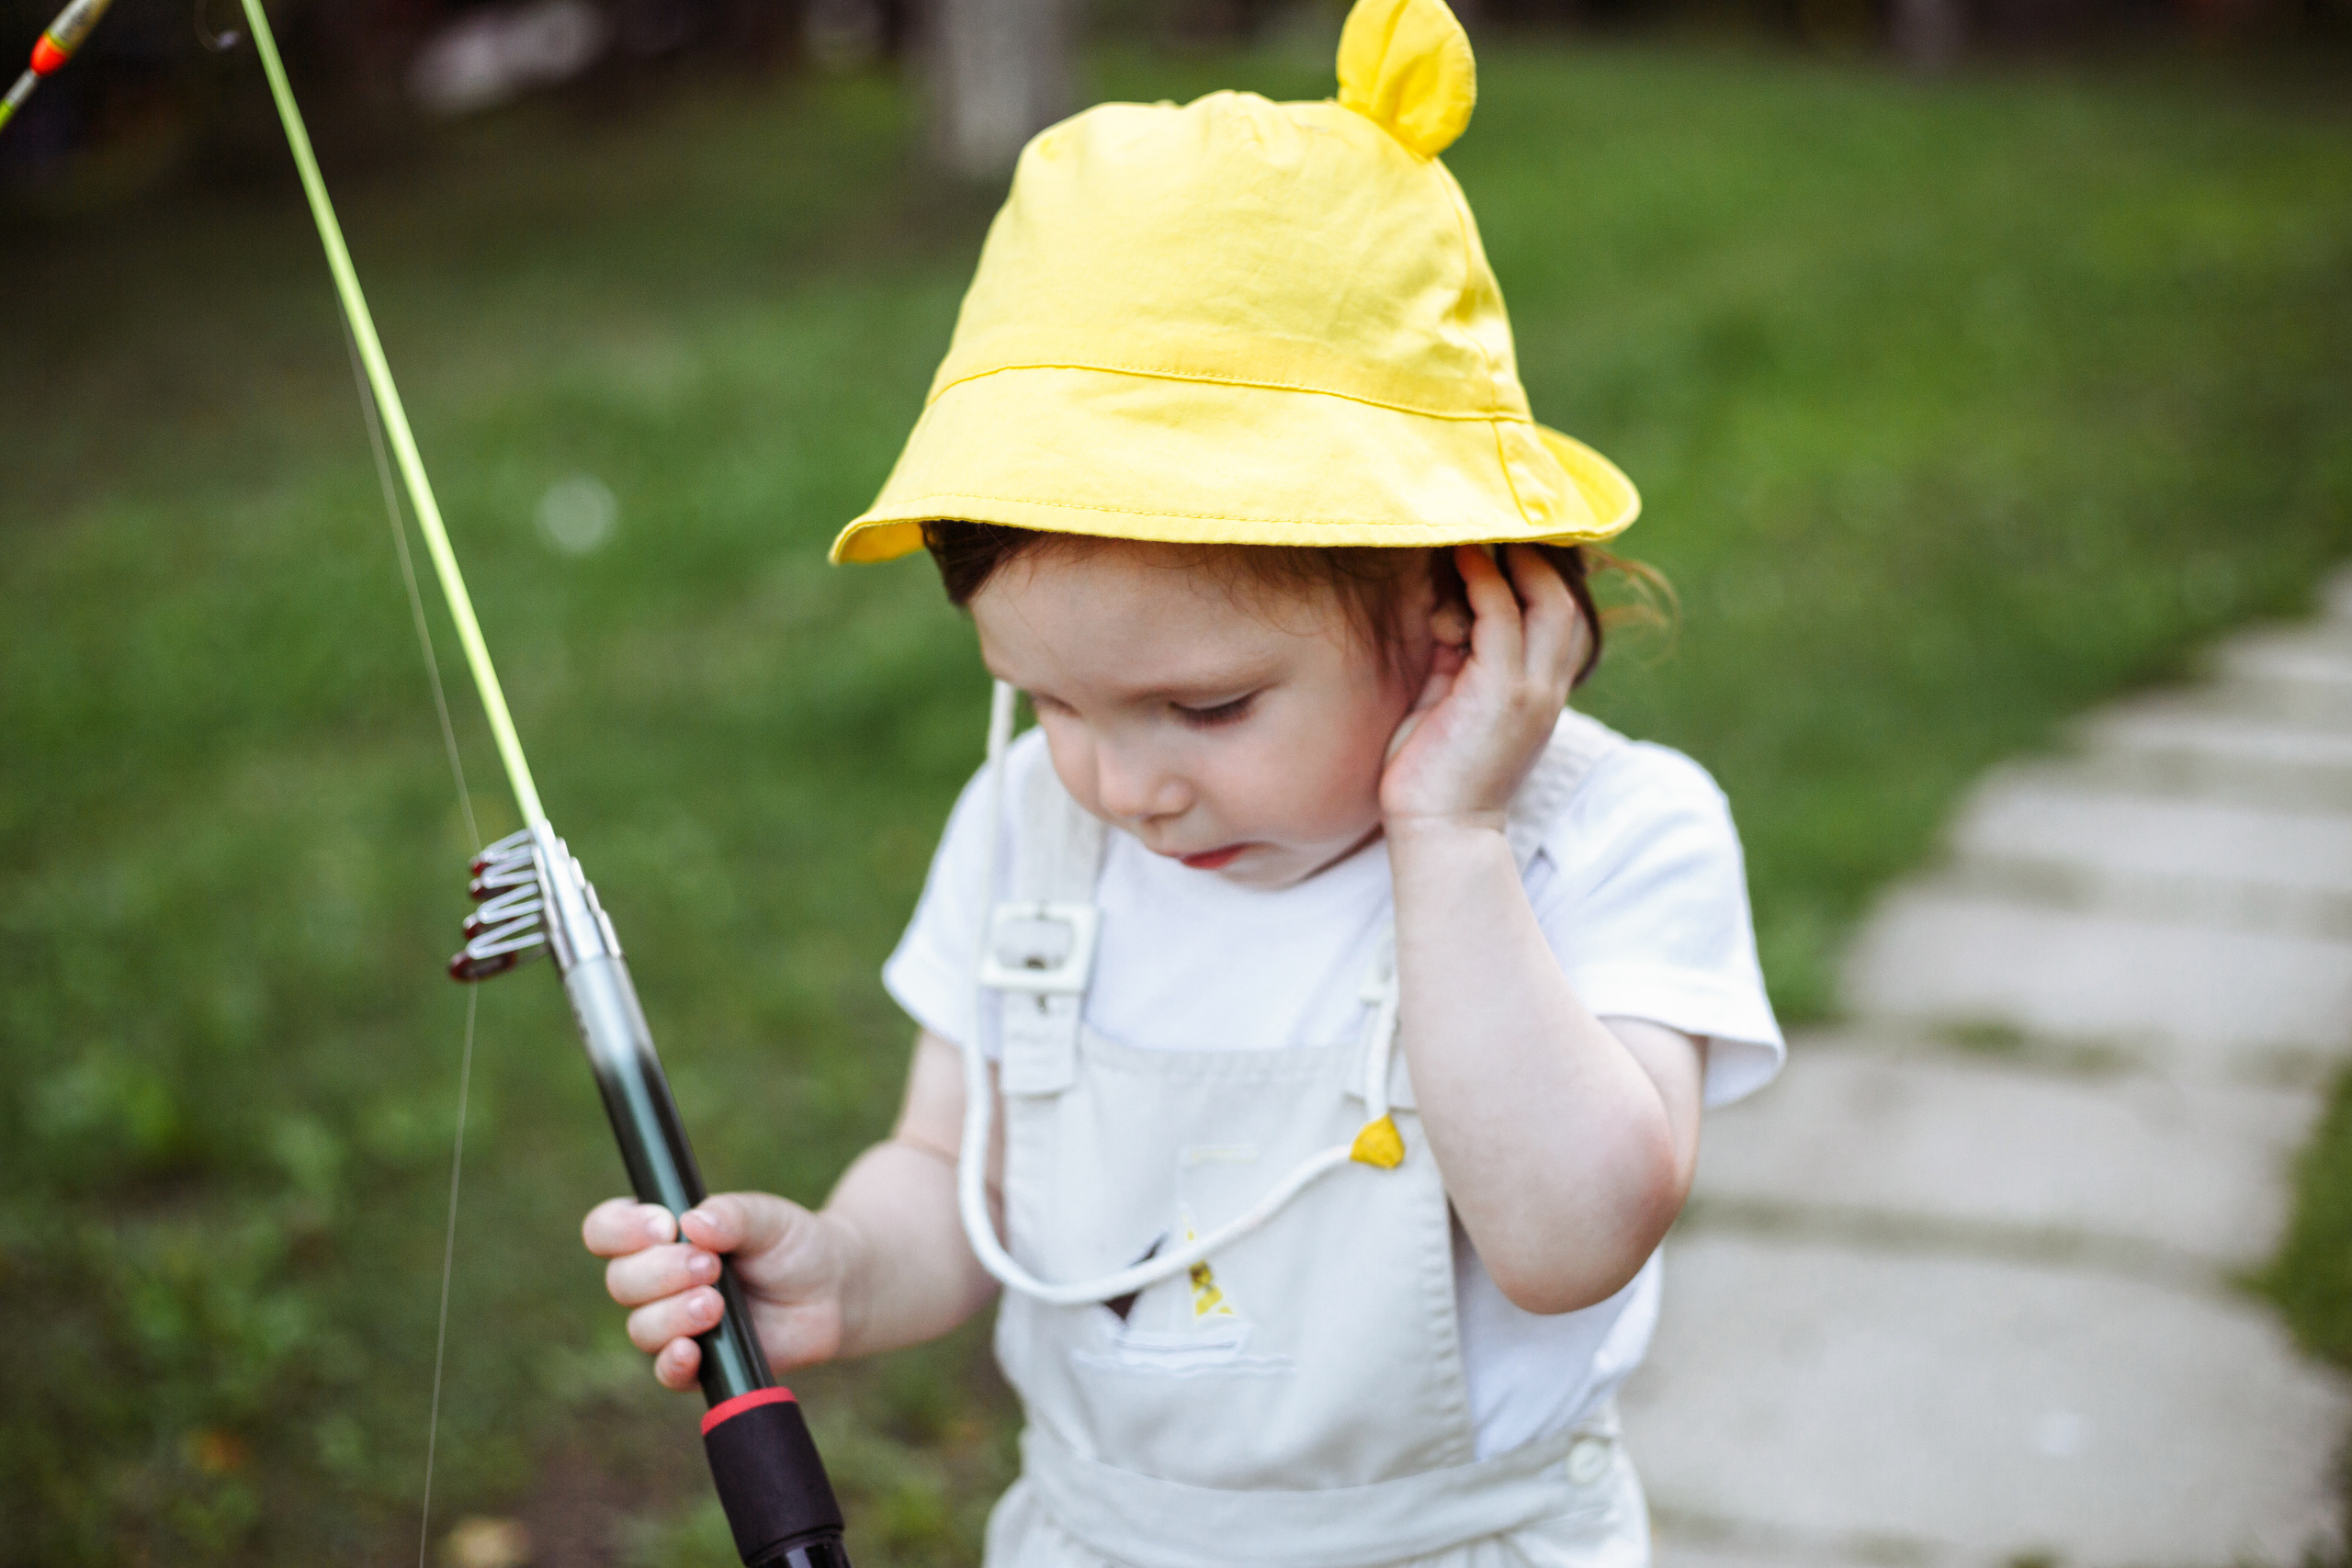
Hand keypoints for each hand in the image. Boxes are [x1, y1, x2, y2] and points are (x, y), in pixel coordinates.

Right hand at [582, 1192, 854, 1391]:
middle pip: (620, 1281)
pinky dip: (673, 1362)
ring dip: (672, 1314)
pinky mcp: (699, 1363)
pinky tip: (692, 1350)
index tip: (663, 1226)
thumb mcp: (768, 1218)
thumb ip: (732, 1214)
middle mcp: (657, 1281)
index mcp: (662, 1236)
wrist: (835, 1290)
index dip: (620, 1229)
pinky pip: (666, 1371)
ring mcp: (674, 1323)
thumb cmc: (794, 1244)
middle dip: (659, 1272)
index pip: (607, 1230)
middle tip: (710, 1265)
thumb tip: (692, 1223)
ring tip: (715, 1303)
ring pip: (640, 1327)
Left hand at [1381, 545, 1590, 831]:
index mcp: (1539, 691)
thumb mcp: (1449, 702)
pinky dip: (1485, 582)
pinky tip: (1463, 558)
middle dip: (1537, 554)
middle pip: (1564, 599)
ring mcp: (1531, 689)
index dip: (1542, 574)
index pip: (1560, 618)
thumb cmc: (1432, 772)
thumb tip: (1444, 608)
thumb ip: (1457, 656)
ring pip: (1545, 600)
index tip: (1506, 539)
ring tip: (1479, 526)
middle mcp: (1547, 687)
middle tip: (1497, 520)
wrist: (1439, 833)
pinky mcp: (1503, 693)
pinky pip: (1501, 618)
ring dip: (1515, 558)